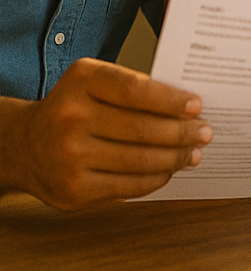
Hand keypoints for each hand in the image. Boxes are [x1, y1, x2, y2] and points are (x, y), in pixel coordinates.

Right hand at [0, 58, 209, 209]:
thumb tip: (188, 110)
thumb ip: (133, 90)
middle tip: (205, 133)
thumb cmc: (74, 108)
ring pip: (140, 160)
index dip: (172, 101)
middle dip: (183, 133)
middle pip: (143, 129)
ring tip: (193, 154)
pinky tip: (168, 170)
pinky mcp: (73, 189)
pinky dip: (156, 178)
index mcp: (81, 81)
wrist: (24, 145)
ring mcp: (69, 156)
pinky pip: (128, 186)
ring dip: (176, 158)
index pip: (136, 90)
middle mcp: (70, 117)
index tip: (197, 106)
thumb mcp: (94, 84)